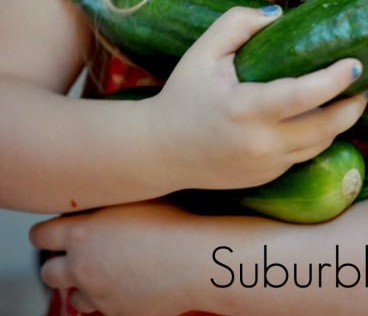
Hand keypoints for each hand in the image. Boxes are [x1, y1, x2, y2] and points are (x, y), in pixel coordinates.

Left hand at [30, 200, 198, 315]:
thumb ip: (104, 204)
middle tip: (75, 254)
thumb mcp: (131, 199)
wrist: (192, 259)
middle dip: (58, 263)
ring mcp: (98, 293)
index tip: (54, 231)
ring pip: (73, 297)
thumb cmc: (170, 220)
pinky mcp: (116, 313)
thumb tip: (92, 204)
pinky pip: (103, 308)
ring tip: (105, 271)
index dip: (44, 232)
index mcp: (81, 233)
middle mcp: (82, 266)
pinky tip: (129, 282)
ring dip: (83, 285)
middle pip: (47, 272)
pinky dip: (110, 297)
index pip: (40, 235)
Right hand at [144, 5, 367, 190]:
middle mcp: (260, 143)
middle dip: (353, 105)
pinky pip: (305, 156)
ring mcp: (266, 166)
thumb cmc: (184, 94)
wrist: (162, 151)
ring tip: (353, 96)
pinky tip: (324, 116)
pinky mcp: (267, 178)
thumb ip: (238, 23)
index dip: (334, 81)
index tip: (356, 64)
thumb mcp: (204, 51)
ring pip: (320, 145)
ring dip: (341, 122)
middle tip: (365, 82)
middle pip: (325, 128)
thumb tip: (280, 13)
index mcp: (245, 109)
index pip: (302, 97)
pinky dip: (320, 136)